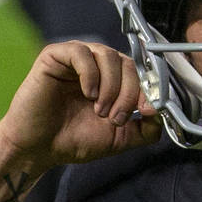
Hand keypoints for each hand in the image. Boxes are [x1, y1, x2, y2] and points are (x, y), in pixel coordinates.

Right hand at [0, 41, 161, 169]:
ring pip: (108, 54)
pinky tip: (87, 94)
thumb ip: (147, 127)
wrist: (40, 149)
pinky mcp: (55, 56)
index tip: (146, 111)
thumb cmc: (75, 140)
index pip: (141, 72)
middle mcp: (98, 66)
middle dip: (129, 92)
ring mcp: (77, 59)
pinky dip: (90, 74)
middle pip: (128, 63)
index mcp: (114, 81)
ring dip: (111, 86)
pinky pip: (81, 52)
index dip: (148, 89)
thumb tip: (162, 110)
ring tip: (100, 110)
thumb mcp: (121, 138)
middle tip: (115, 117)